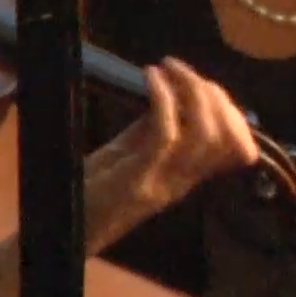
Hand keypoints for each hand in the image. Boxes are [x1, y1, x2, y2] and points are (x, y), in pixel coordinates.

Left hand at [82, 59, 260, 254]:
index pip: (234, 148)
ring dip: (191, 89)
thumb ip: (152, 130)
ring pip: (203, 133)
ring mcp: (162, 181)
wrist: (61, 229)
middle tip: (181, 70)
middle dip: (211, 94)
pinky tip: (151, 75)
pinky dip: (163, 97)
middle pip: (222, 136)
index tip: (204, 83)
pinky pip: (165, 133)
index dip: (229, 110)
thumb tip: (173, 93)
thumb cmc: (92, 189)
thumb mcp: (128, 154)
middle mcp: (181, 182)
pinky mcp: (137, 178)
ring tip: (169, 67)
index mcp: (185, 177)